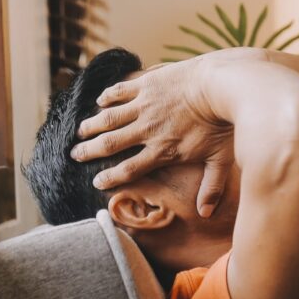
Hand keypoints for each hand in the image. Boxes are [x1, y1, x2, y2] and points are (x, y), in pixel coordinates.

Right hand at [70, 59, 233, 217]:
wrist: (222, 85)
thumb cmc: (223, 123)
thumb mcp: (220, 159)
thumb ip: (211, 187)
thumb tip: (206, 214)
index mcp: (163, 150)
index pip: (130, 169)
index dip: (110, 178)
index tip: (97, 182)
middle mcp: (148, 129)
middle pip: (111, 144)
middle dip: (90, 151)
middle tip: (75, 155)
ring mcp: (145, 105)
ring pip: (109, 118)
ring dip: (92, 125)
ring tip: (79, 132)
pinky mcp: (147, 84)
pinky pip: (120, 91)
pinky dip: (107, 97)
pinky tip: (99, 102)